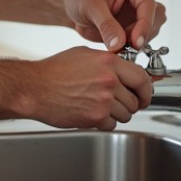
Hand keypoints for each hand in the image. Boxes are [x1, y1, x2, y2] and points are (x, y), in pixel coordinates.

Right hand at [28, 47, 153, 130]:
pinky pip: (112, 124)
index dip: (146, 90)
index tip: (144, 95)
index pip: (142, 79)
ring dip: (115, 114)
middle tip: (113, 101)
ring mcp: (103, 100)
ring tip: (96, 105)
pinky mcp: (95, 117)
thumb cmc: (54, 71)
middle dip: (127, 103)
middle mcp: (109, 80)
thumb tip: (127, 70)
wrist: (34, 88)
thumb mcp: (84, 55)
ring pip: (126, 114)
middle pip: (135, 100)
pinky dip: (103, 122)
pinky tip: (89, 111)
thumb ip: (108, 62)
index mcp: (108, 62)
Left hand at [62, 0, 166, 51]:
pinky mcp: (135, 30)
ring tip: (115, 44)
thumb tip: (119, 43)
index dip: (145, 24)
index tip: (135, 41)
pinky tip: (117, 47)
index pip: (149, 5)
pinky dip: (132, 48)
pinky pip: (142, 42)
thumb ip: (106, 25)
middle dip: (142, 34)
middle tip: (124, 44)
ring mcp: (140, 16)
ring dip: (137, 43)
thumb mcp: (91, 8)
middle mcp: (141, 0)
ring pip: (152, 32)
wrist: (73, 8)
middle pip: (156, 20)